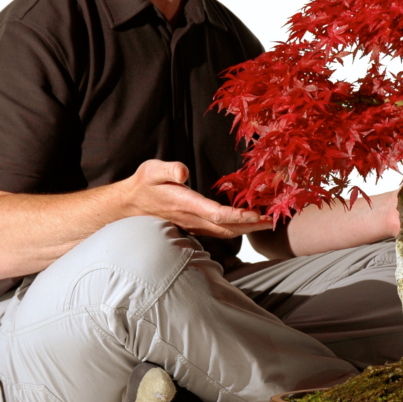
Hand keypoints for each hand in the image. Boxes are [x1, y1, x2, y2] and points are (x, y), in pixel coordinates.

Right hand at [125, 160, 272, 238]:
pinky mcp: (194, 225)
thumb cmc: (144, 183)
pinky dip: (235, 229)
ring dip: (246, 229)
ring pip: (224, 232)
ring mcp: (193, 224)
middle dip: (250, 226)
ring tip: (265, 224)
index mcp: (186, 203)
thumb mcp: (152, 169)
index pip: (217, 214)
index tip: (256, 214)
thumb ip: (168, 169)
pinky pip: (218, 231)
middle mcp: (192, 218)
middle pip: (227, 227)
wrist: (131, 203)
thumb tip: (183, 170)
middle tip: (272, 222)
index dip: (238, 215)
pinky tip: (245, 224)